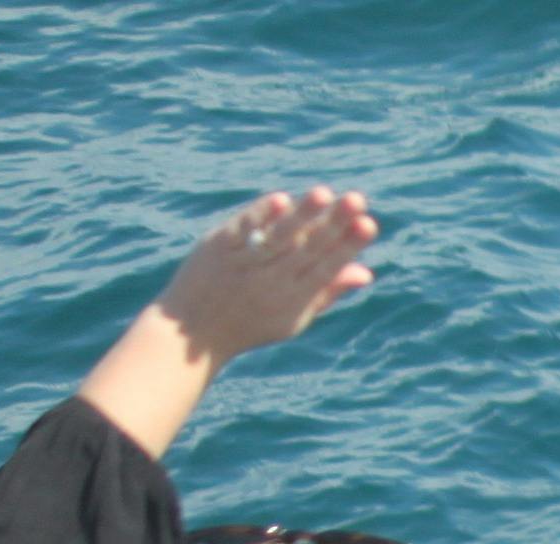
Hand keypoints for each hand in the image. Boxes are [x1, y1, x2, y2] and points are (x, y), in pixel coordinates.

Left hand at [154, 190, 379, 365]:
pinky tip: (280, 199)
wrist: (191, 333)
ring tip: (325, 193)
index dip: (348, 247)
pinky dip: (261, 215)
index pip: (327, 268)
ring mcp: (243, 264)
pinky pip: (243, 230)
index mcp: (294, 300)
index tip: (369, 225)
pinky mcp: (217, 248)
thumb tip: (366, 271)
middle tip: (358, 200)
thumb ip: (327, 292)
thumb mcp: (293, 317)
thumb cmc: (250, 324)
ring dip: (302, 214)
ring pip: (278, 237)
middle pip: (308, 248)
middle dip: (334, 224)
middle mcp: (271, 281)